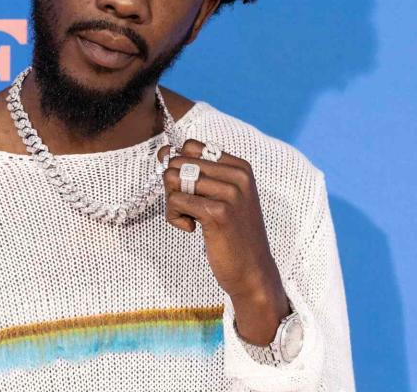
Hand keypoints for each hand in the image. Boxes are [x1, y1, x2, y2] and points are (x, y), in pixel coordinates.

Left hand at [157, 139, 287, 306]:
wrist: (253, 270)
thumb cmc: (232, 233)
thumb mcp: (223, 196)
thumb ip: (197, 173)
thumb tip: (163, 151)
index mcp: (239, 167)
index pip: (191, 146)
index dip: (179, 165)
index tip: (187, 189)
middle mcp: (237, 175)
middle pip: (179, 162)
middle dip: (173, 186)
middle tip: (187, 208)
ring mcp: (229, 193)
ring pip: (173, 179)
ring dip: (172, 202)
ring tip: (189, 217)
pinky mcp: (218, 213)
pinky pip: (175, 201)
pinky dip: (175, 217)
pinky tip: (191, 228)